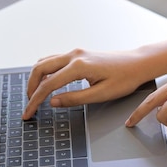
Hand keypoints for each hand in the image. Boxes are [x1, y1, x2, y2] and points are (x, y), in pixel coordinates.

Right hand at [23, 48, 148, 118]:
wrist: (138, 64)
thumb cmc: (125, 79)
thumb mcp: (101, 94)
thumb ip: (75, 99)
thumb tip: (52, 102)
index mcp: (79, 66)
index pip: (48, 85)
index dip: (35, 101)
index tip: (28, 113)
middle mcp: (74, 55)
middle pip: (40, 69)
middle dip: (30, 88)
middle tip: (29, 105)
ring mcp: (75, 52)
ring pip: (45, 62)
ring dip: (36, 78)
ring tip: (35, 96)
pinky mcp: (79, 54)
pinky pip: (54, 60)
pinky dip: (45, 72)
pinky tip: (46, 83)